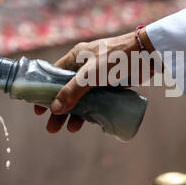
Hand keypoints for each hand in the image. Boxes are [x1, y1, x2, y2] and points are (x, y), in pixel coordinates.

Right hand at [35, 27, 154, 133]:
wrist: (146, 54)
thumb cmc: (116, 59)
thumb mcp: (90, 75)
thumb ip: (72, 91)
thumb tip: (55, 110)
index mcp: (76, 57)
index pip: (53, 76)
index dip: (45, 93)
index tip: (39, 110)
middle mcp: (85, 66)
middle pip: (66, 90)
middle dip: (60, 109)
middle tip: (52, 128)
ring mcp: (98, 76)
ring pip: (82, 98)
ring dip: (76, 113)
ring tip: (71, 130)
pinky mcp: (111, 84)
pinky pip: (97, 100)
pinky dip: (92, 111)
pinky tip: (89, 124)